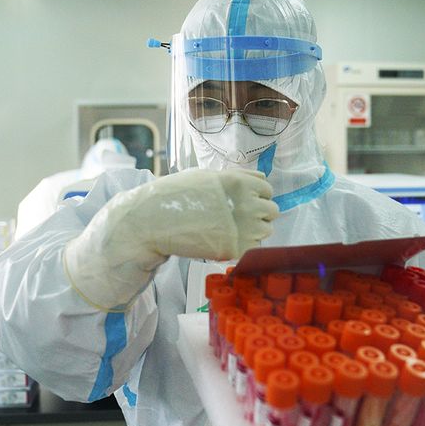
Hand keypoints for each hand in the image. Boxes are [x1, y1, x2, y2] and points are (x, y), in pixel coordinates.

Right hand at [64, 169, 278, 309]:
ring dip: (253, 231)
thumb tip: (262, 177)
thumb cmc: (176, 195)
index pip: (268, 189)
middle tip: (235, 218)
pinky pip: (253, 249)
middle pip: (271, 211)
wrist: (153, 221)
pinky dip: (243, 247)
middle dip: (258, 214)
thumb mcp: (208, 176)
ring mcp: (244, 228)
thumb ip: (239, 176)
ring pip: (265, 231)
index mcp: (240, 182)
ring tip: (228, 229)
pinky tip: (224, 241)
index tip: (242, 202)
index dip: (256, 196)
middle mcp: (247, 204)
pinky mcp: (236, 249)